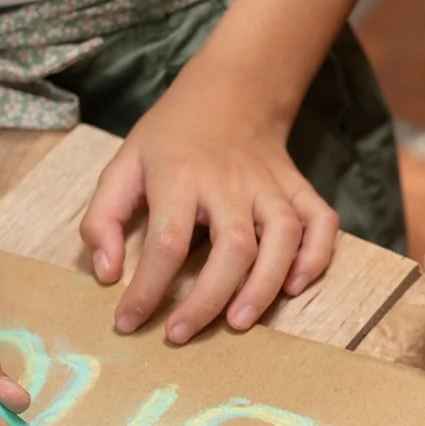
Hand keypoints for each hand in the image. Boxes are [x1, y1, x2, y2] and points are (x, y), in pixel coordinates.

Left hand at [80, 73, 336, 342]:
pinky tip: (295, 287)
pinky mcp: (299, 188)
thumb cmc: (171, 138)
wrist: (231, 91)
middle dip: (209, 300)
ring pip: (283, 238)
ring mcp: (271, 185)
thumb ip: (103, 218)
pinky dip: (316, 257)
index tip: (129, 321)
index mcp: (180, 176)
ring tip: (240, 323)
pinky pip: (321, 222)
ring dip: (265, 286)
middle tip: (181, 334)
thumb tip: (107, 274)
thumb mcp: (123, 165)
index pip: (166, 242)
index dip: (146, 289)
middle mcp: (230, 181)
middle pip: (233, 247)